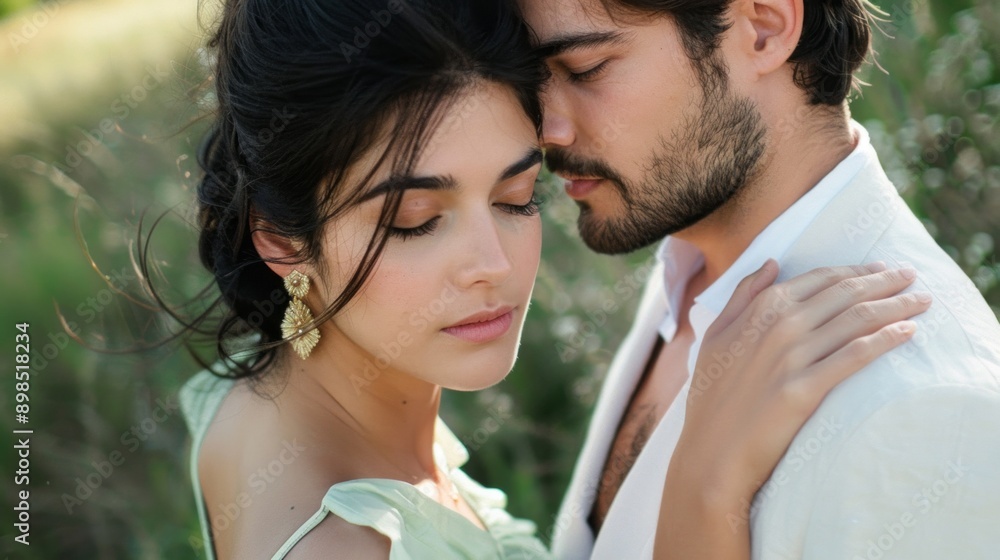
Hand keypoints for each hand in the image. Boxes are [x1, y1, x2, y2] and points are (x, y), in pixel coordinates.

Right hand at [655, 260, 930, 559]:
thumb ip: (742, 296)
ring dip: (895, 306)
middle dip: (884, 281)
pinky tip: (907, 333)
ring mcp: (792, 358)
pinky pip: (855, 357)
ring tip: (921, 301)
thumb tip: (771, 263)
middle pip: (844, 294)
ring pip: (856, 320)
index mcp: (759, 309)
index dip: (854, 271)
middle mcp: (778, 326)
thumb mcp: (715, 336)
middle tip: (911, 275)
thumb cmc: (712, 397)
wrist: (712, 451)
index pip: (819, 279)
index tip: (881, 268)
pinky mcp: (805, 389)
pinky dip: (885, 340)